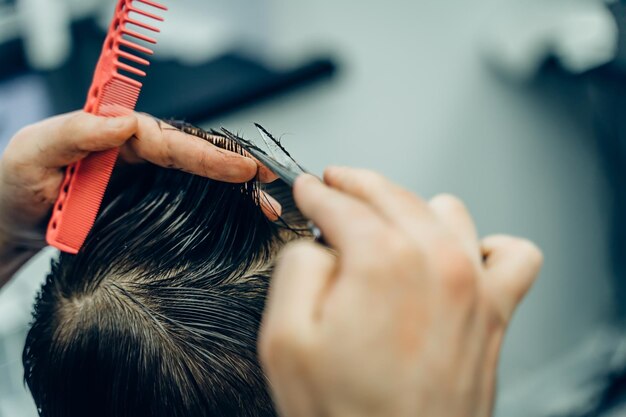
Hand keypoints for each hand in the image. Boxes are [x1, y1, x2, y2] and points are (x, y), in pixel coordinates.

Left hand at [0, 111, 279, 285]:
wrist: (9, 224)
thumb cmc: (14, 187)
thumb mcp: (32, 153)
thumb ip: (73, 133)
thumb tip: (122, 123)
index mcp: (113, 134)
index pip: (169, 140)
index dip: (209, 154)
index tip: (243, 168)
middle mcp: (132, 151)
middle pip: (194, 153)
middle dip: (237, 166)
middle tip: (273, 182)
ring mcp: (141, 176)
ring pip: (196, 175)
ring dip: (235, 188)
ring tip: (267, 204)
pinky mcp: (143, 199)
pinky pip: (186, 196)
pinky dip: (216, 203)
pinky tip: (238, 213)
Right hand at [259, 167, 542, 416]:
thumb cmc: (343, 415)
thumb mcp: (285, 337)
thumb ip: (297, 265)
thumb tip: (317, 243)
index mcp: (382, 262)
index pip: (343, 203)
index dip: (318, 192)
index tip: (310, 189)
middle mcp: (436, 264)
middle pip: (392, 195)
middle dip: (357, 185)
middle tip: (336, 187)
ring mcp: (473, 286)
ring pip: (446, 211)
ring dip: (412, 209)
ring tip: (386, 223)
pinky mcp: (496, 314)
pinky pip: (512, 253)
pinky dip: (483, 245)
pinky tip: (456, 255)